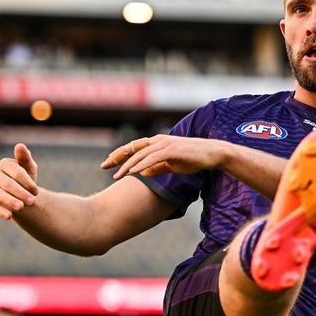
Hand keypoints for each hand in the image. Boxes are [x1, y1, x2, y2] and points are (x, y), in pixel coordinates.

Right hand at [0, 143, 38, 219]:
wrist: (21, 195)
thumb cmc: (26, 179)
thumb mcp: (29, 168)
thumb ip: (25, 158)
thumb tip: (20, 145)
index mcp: (4, 164)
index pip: (15, 171)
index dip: (27, 182)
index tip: (37, 191)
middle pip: (7, 183)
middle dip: (21, 193)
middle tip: (33, 202)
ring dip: (10, 201)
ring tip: (22, 208)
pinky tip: (9, 216)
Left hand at [101, 135, 225, 179]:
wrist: (212, 154)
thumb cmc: (193, 159)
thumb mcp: (172, 165)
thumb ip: (157, 168)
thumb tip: (142, 173)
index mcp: (157, 143)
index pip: (133, 147)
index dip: (119, 154)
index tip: (107, 164)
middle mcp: (158, 140)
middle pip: (132, 148)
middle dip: (116, 157)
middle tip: (103, 167)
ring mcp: (165, 144)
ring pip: (140, 153)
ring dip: (127, 164)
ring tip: (117, 175)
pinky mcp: (172, 150)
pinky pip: (153, 158)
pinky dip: (142, 164)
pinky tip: (133, 172)